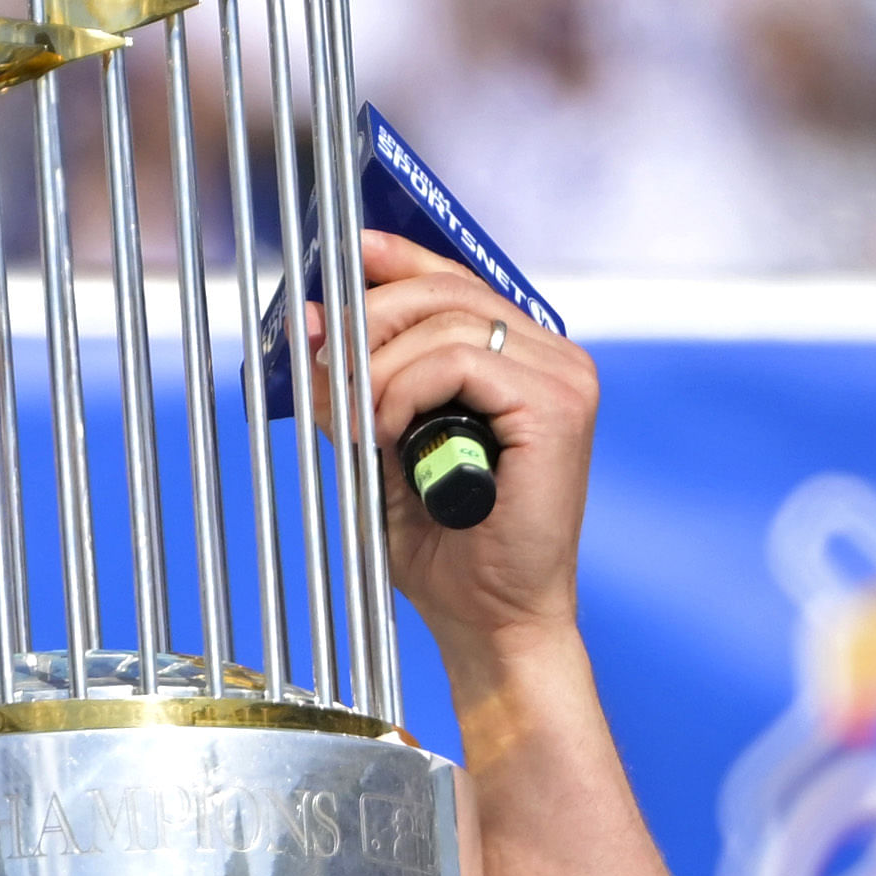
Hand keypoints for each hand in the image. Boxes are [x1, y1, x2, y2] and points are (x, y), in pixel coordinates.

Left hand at [359, 229, 599, 670]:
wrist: (491, 622)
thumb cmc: (446, 550)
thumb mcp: (380, 448)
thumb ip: (354, 386)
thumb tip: (312, 323)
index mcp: (524, 360)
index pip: (457, 282)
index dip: (398, 260)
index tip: (345, 253)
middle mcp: (554, 357)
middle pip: (447, 291)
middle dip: (369, 319)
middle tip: (324, 361)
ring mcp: (564, 378)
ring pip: (447, 322)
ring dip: (381, 368)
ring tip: (360, 424)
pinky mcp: (558, 407)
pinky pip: (460, 362)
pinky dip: (407, 390)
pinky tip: (389, 433)